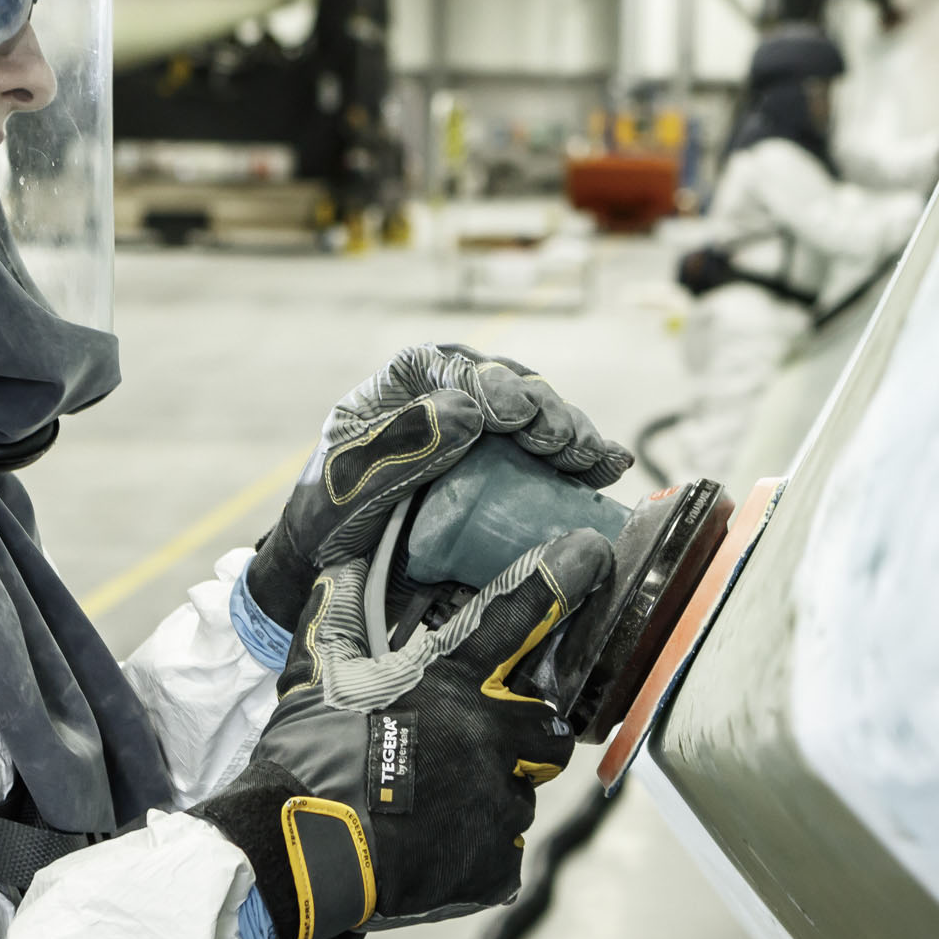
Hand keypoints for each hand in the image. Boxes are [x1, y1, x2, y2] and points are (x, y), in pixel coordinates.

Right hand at [197, 528, 615, 938]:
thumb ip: (336, 619)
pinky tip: (437, 845)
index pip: (519, 613)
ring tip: (441, 804)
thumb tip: (337, 567)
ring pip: (523, 792)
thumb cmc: (307, 758)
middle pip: (548, 724)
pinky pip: (505, 852)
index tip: (589, 555)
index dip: (560, 578)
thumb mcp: (315, 676)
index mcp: (452, 680)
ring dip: (494, 794)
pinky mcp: (494, 859)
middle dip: (527, 732)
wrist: (299, 848)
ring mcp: (498, 799)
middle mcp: (490, 732)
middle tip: (484, 743)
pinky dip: (480, 851)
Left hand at [243, 345, 627, 630]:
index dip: (485, 381)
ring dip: (571, 436)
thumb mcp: (346, 482)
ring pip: (539, 420)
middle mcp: (452, 401)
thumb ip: (398, 446)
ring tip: (592, 459)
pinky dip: (585, 462)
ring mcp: (487, 439)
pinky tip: (611, 466)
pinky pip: (553, 462)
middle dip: (541, 410)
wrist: (334, 573)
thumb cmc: (327, 520)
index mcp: (403, 387)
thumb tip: (468, 412)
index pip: (446, 365)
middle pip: (508, 387)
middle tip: (558, 440)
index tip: (509, 414)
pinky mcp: (512, 477)